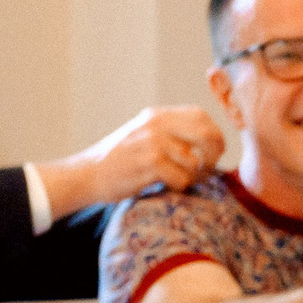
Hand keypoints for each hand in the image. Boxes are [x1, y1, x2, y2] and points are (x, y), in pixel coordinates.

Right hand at [40, 105, 224, 216]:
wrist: (88, 174)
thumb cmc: (121, 161)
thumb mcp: (144, 135)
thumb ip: (171, 133)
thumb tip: (211, 142)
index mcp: (157, 116)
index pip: (201, 116)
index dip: (214, 135)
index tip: (212, 153)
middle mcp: (156, 124)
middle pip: (206, 135)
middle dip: (212, 156)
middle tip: (205, 170)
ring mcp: (152, 142)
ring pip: (194, 162)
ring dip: (192, 177)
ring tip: (179, 180)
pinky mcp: (148, 163)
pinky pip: (181, 178)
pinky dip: (178, 186)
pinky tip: (165, 186)